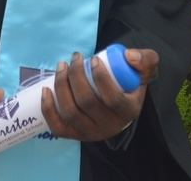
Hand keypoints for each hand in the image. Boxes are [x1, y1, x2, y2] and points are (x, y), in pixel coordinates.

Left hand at [41, 48, 158, 141]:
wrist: (120, 99)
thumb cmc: (129, 81)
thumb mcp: (144, 68)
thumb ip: (145, 59)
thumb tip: (128, 56)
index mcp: (128, 111)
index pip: (112, 98)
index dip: (100, 77)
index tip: (93, 58)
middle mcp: (109, 126)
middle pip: (87, 102)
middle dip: (76, 76)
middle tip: (75, 57)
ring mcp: (90, 132)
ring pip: (70, 113)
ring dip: (61, 86)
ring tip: (61, 66)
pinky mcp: (75, 134)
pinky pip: (58, 128)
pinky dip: (48, 110)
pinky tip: (46, 90)